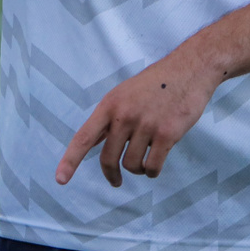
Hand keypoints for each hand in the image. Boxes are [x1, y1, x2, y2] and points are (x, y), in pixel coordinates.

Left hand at [56, 48, 223, 188]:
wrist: (189, 70)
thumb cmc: (155, 84)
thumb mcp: (123, 94)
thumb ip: (108, 119)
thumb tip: (89, 143)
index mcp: (110, 105)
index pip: (83, 137)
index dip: (70, 160)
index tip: (60, 179)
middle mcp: (124, 115)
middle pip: (108, 159)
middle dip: (111, 174)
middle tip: (115, 181)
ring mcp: (146, 125)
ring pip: (133, 165)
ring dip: (138, 169)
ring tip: (145, 159)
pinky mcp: (167, 134)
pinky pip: (153, 167)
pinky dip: (153, 171)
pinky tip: (155, 164)